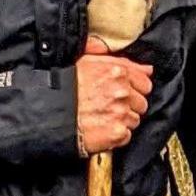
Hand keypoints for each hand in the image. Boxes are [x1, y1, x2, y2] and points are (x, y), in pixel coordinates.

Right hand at [75, 36, 152, 154]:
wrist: (50, 113)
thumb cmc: (65, 87)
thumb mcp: (86, 61)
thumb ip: (116, 60)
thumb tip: (146, 67)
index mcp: (117, 71)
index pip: (145, 83)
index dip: (135, 90)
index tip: (124, 93)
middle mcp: (122, 91)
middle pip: (141, 103)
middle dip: (129, 105)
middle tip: (109, 107)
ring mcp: (121, 112)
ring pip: (134, 120)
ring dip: (122, 121)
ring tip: (103, 118)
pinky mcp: (117, 133)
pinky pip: (126, 136)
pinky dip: (116, 136)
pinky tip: (102, 129)